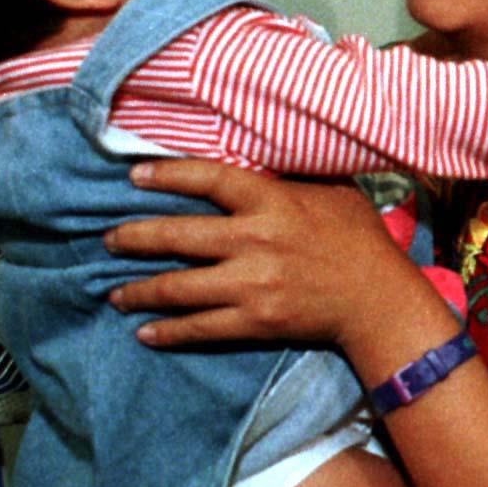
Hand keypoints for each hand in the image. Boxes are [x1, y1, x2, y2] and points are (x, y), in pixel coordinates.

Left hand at [106, 160, 445, 358]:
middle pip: (177, 236)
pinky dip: (168, 331)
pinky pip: (200, 328)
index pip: (208, 179)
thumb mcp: (334, 191)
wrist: (378, 300)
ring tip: (116, 293)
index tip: (134, 176)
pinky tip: (145, 332)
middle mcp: (255, 241)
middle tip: (108, 240)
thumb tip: (264, 154)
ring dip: (139, 290)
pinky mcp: (255, 321)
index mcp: (273, 202)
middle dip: (133, 238)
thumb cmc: (359, 239)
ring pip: (177, 287)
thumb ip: (293, 177)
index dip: (167, 175)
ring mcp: (252, 284)